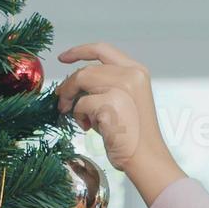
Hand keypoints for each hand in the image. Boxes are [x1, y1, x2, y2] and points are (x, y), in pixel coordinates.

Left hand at [54, 42, 184, 205]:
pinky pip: (81, 104)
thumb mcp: (124, 100)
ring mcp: (122, 88)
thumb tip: (72, 83)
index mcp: (137, 71)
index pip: (102, 50)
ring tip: (80, 118)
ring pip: (81, 81)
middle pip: (87, 69)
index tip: (63, 58)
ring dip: (72, 101)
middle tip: (62, 101)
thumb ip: (106, 85)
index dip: (79, 51)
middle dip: (69, 85)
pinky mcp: (111, 104)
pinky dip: (80, 117)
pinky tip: (90, 128)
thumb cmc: (134, 135)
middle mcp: (131, 75)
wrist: (146, 158)